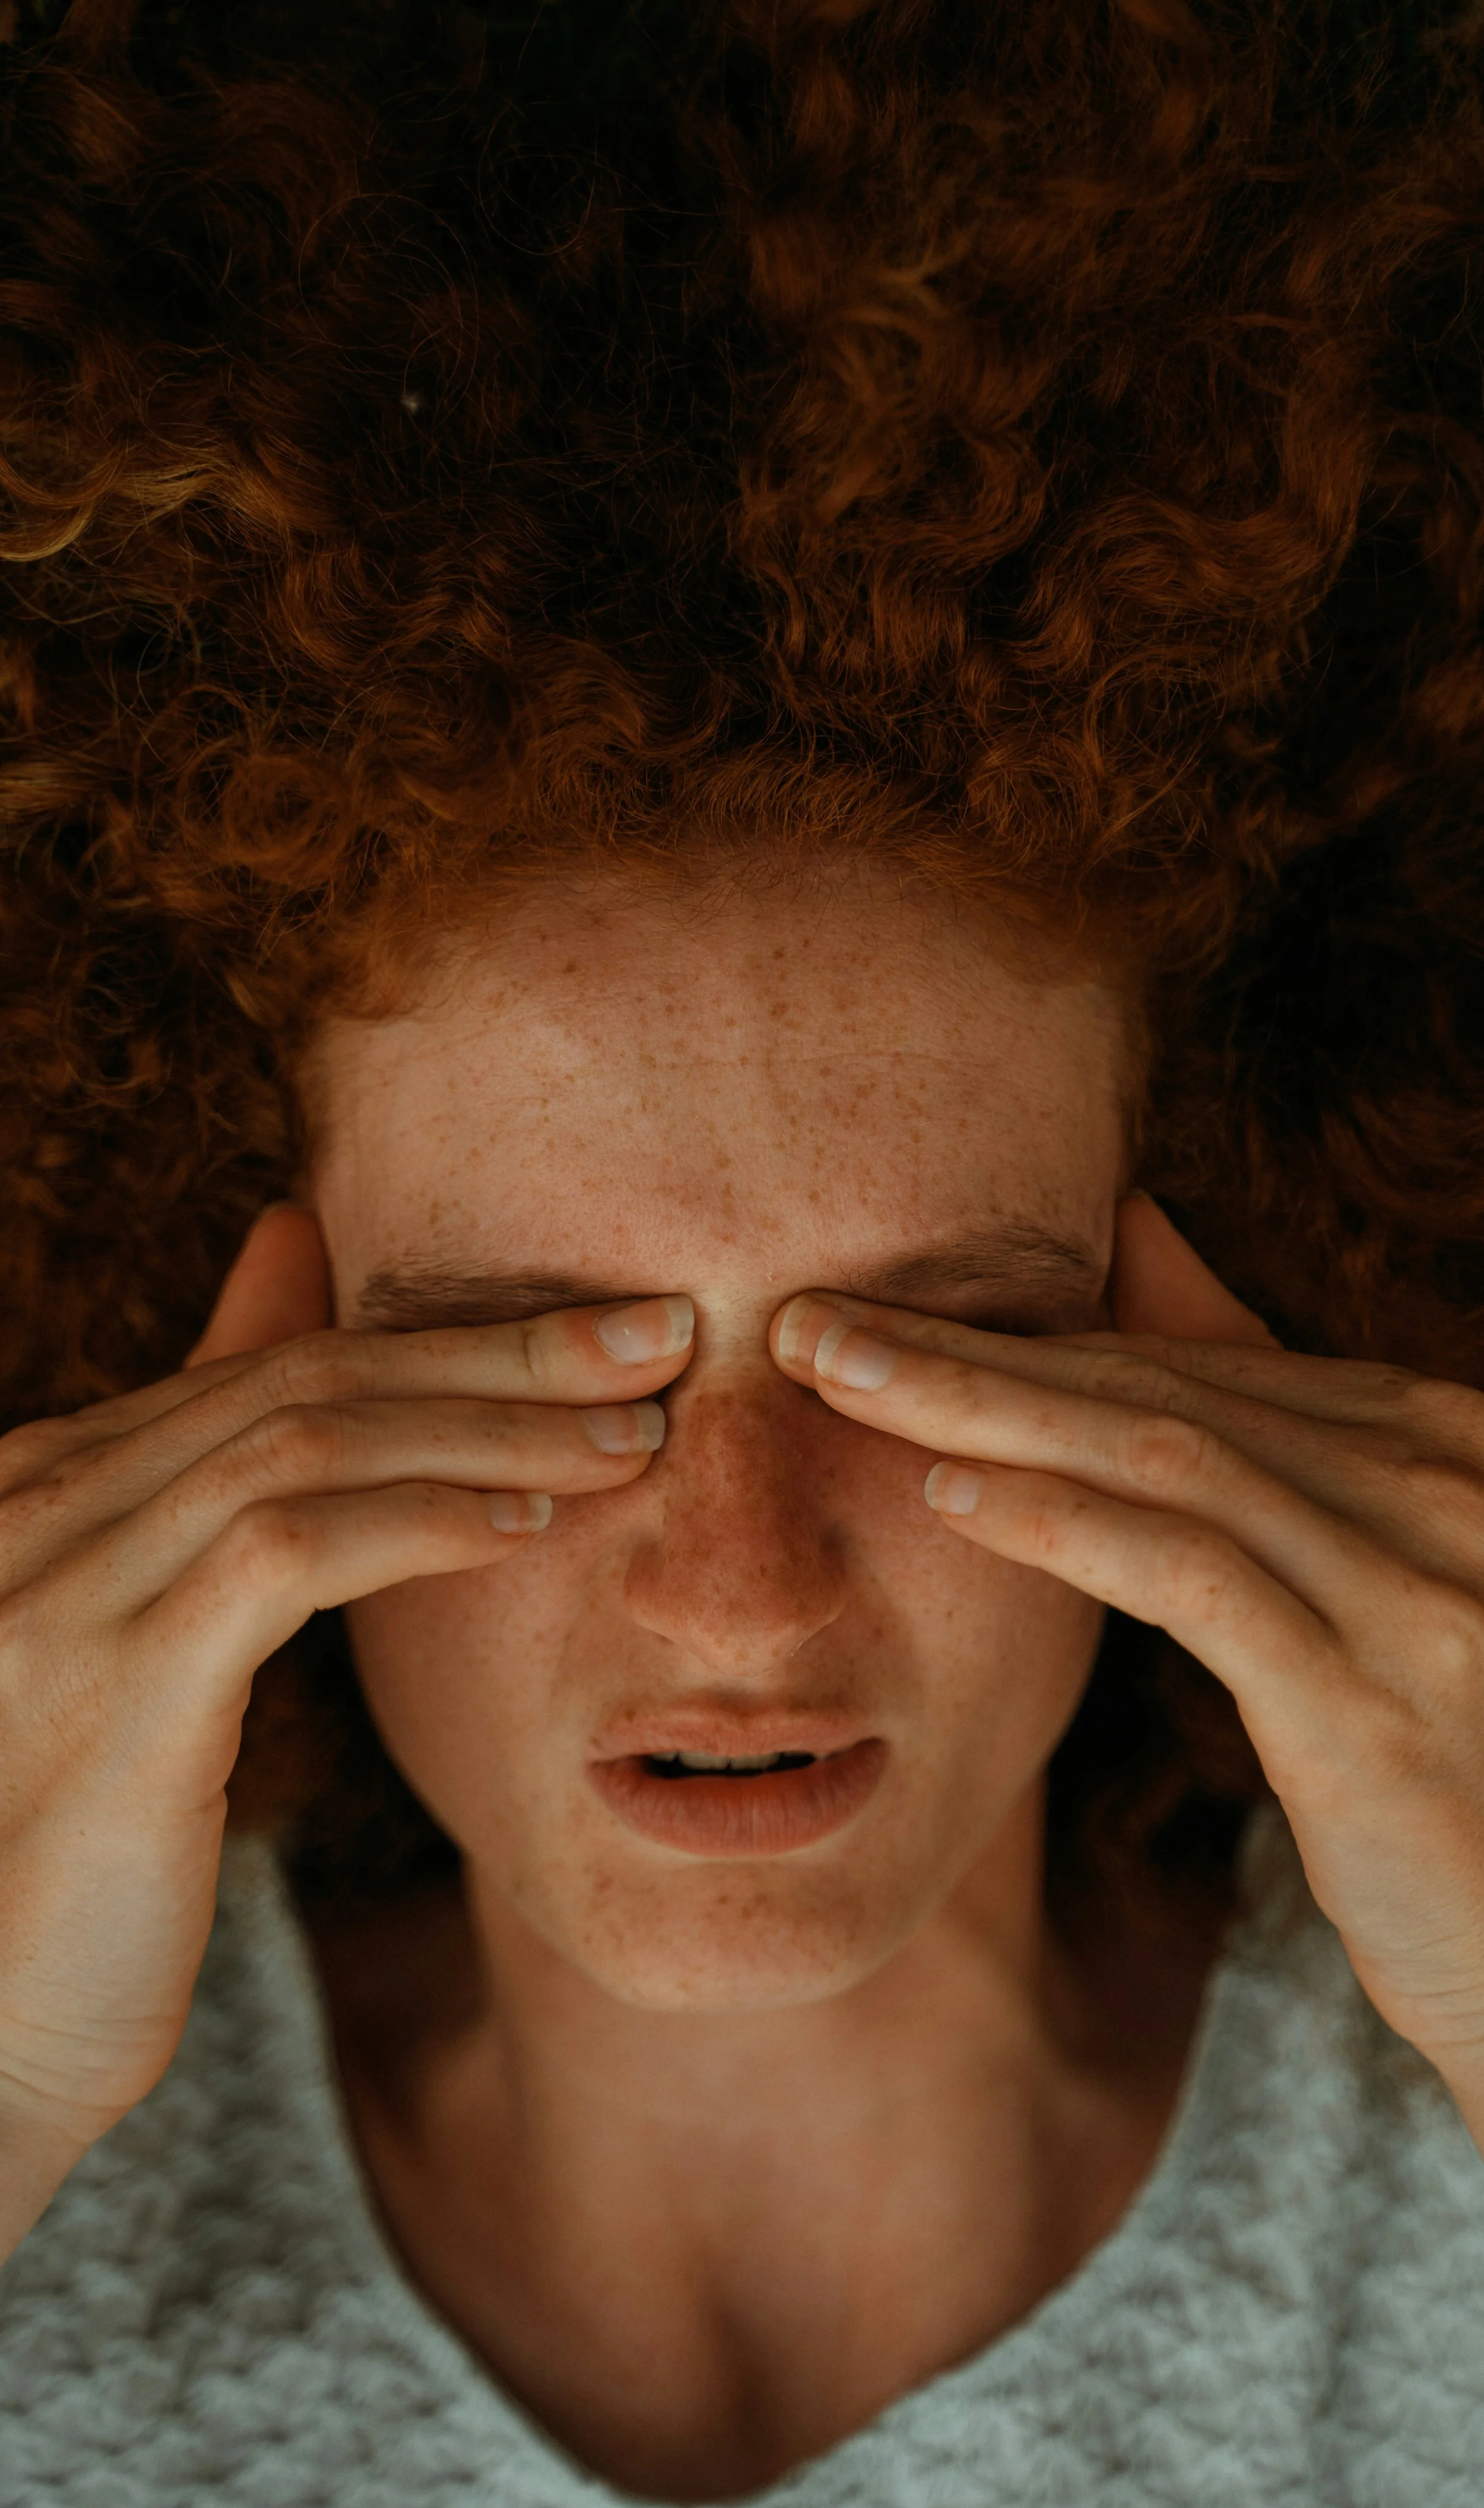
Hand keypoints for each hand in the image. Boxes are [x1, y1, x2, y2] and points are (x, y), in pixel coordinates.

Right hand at [0, 1206, 692, 2248]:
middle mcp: (36, 1506)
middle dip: (498, 1352)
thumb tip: (290, 1251)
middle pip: (307, 1379)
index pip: (282, 1363)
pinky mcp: (116, 1684)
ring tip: (630, 1434)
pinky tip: (528, 1527)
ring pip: (310, 1442)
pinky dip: (422, 1521)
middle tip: (658, 1334)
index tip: (602, 1330)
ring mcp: (63, 1589)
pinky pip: (292, 1551)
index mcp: (47, 1484)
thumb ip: (219, 1466)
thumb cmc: (75, 1849)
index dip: (453, 1338)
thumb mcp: (151, 1634)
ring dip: (490, 1431)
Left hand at [771, 1192, 1483, 2144]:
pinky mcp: (1377, 1703)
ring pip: (1161, 1455)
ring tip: (838, 1382)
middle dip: (970, 1351)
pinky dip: (1065, 1525)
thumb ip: (1267, 1414)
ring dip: (981, 1410)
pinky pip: (1194, 1577)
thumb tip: (1142, 1230)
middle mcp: (1438, 1484)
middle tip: (808, 1321)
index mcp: (1436, 1442)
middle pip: (1160, 1388)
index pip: (1189, 1362)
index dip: (1020, 1336)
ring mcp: (1417, 1588)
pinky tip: (952, 1500)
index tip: (874, 1317)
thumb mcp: (1367, 1571)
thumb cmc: (1462, 1762)